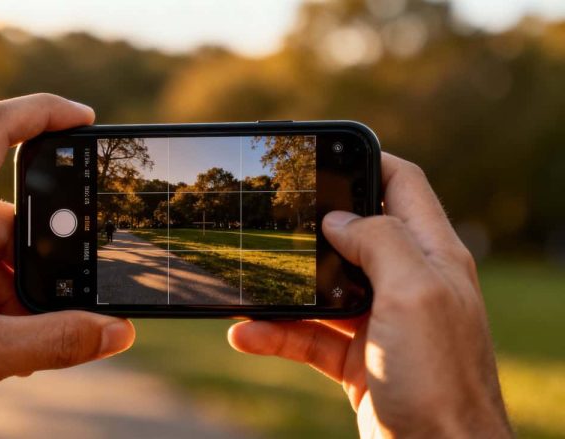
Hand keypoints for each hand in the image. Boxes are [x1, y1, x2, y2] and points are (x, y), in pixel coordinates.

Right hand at [228, 153, 512, 437]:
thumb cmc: (439, 380)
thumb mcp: (414, 294)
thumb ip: (380, 241)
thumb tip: (338, 218)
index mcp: (430, 255)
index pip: (404, 184)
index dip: (368, 160)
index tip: (324, 152)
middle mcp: (407, 283)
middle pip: (355, 233)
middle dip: (312, 223)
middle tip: (273, 213)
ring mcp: (380, 322)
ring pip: (321, 287)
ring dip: (281, 287)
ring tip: (242, 285)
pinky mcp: (356, 360)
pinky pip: (308, 335)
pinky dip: (275, 333)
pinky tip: (244, 334)